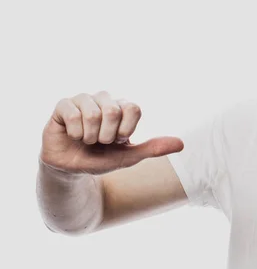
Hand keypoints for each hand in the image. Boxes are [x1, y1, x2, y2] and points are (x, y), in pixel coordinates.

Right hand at [40, 91, 183, 174]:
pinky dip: (75, 133)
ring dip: (90, 136)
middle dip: (107, 135)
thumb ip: (154, 148)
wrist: (72, 169)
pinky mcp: (64, 105)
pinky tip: (73, 136)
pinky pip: (72, 114)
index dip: (126, 129)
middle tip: (100, 141)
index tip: (119, 140)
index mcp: (123, 108)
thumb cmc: (102, 159)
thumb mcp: (130, 157)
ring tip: (86, 139)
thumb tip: (182, 144)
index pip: (133, 108)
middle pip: (113, 111)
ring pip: (93, 114)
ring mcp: (84, 100)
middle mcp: (105, 99)